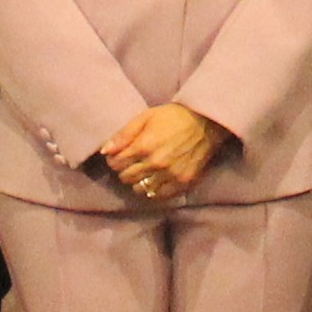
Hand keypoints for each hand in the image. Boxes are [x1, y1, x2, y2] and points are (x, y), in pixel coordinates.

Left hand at [99, 103, 223, 208]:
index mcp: (144, 146)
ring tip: (143, 171)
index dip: (114, 159)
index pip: (116, 163)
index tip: (119, 155)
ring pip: (141, 189)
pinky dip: (153, 189)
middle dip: (124, 170)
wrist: (205, 122)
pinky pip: (159, 195)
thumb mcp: (145, 117)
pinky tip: (156, 179)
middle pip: (126, 178)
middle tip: (131, 162)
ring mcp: (170, 175)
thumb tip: (105, 150)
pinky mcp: (183, 182)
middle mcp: (156, 163)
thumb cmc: (173, 117)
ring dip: (138, 181)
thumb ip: (124, 134)